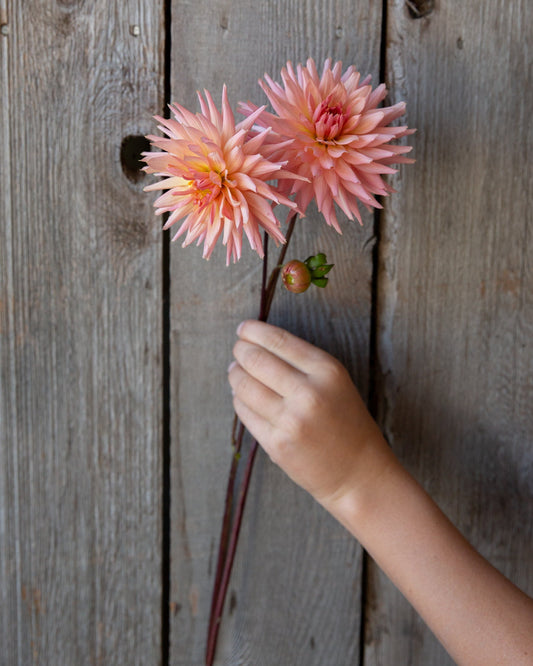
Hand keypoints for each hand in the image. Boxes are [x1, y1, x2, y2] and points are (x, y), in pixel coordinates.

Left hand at [228, 320, 388, 504]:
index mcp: (327, 371)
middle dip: (240, 350)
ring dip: (234, 374)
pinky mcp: (277, 444)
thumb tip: (254, 344)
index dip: (254, 331)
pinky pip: (244, 412)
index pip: (279, 341)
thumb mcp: (334, 382)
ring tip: (236, 371)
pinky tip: (242, 396)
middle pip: (256, 360)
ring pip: (244, 385)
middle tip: (237, 349)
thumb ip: (300, 363)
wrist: (358, 472)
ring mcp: (291, 421)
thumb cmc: (345, 422)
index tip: (243, 328)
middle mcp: (309, 393)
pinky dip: (238, 399)